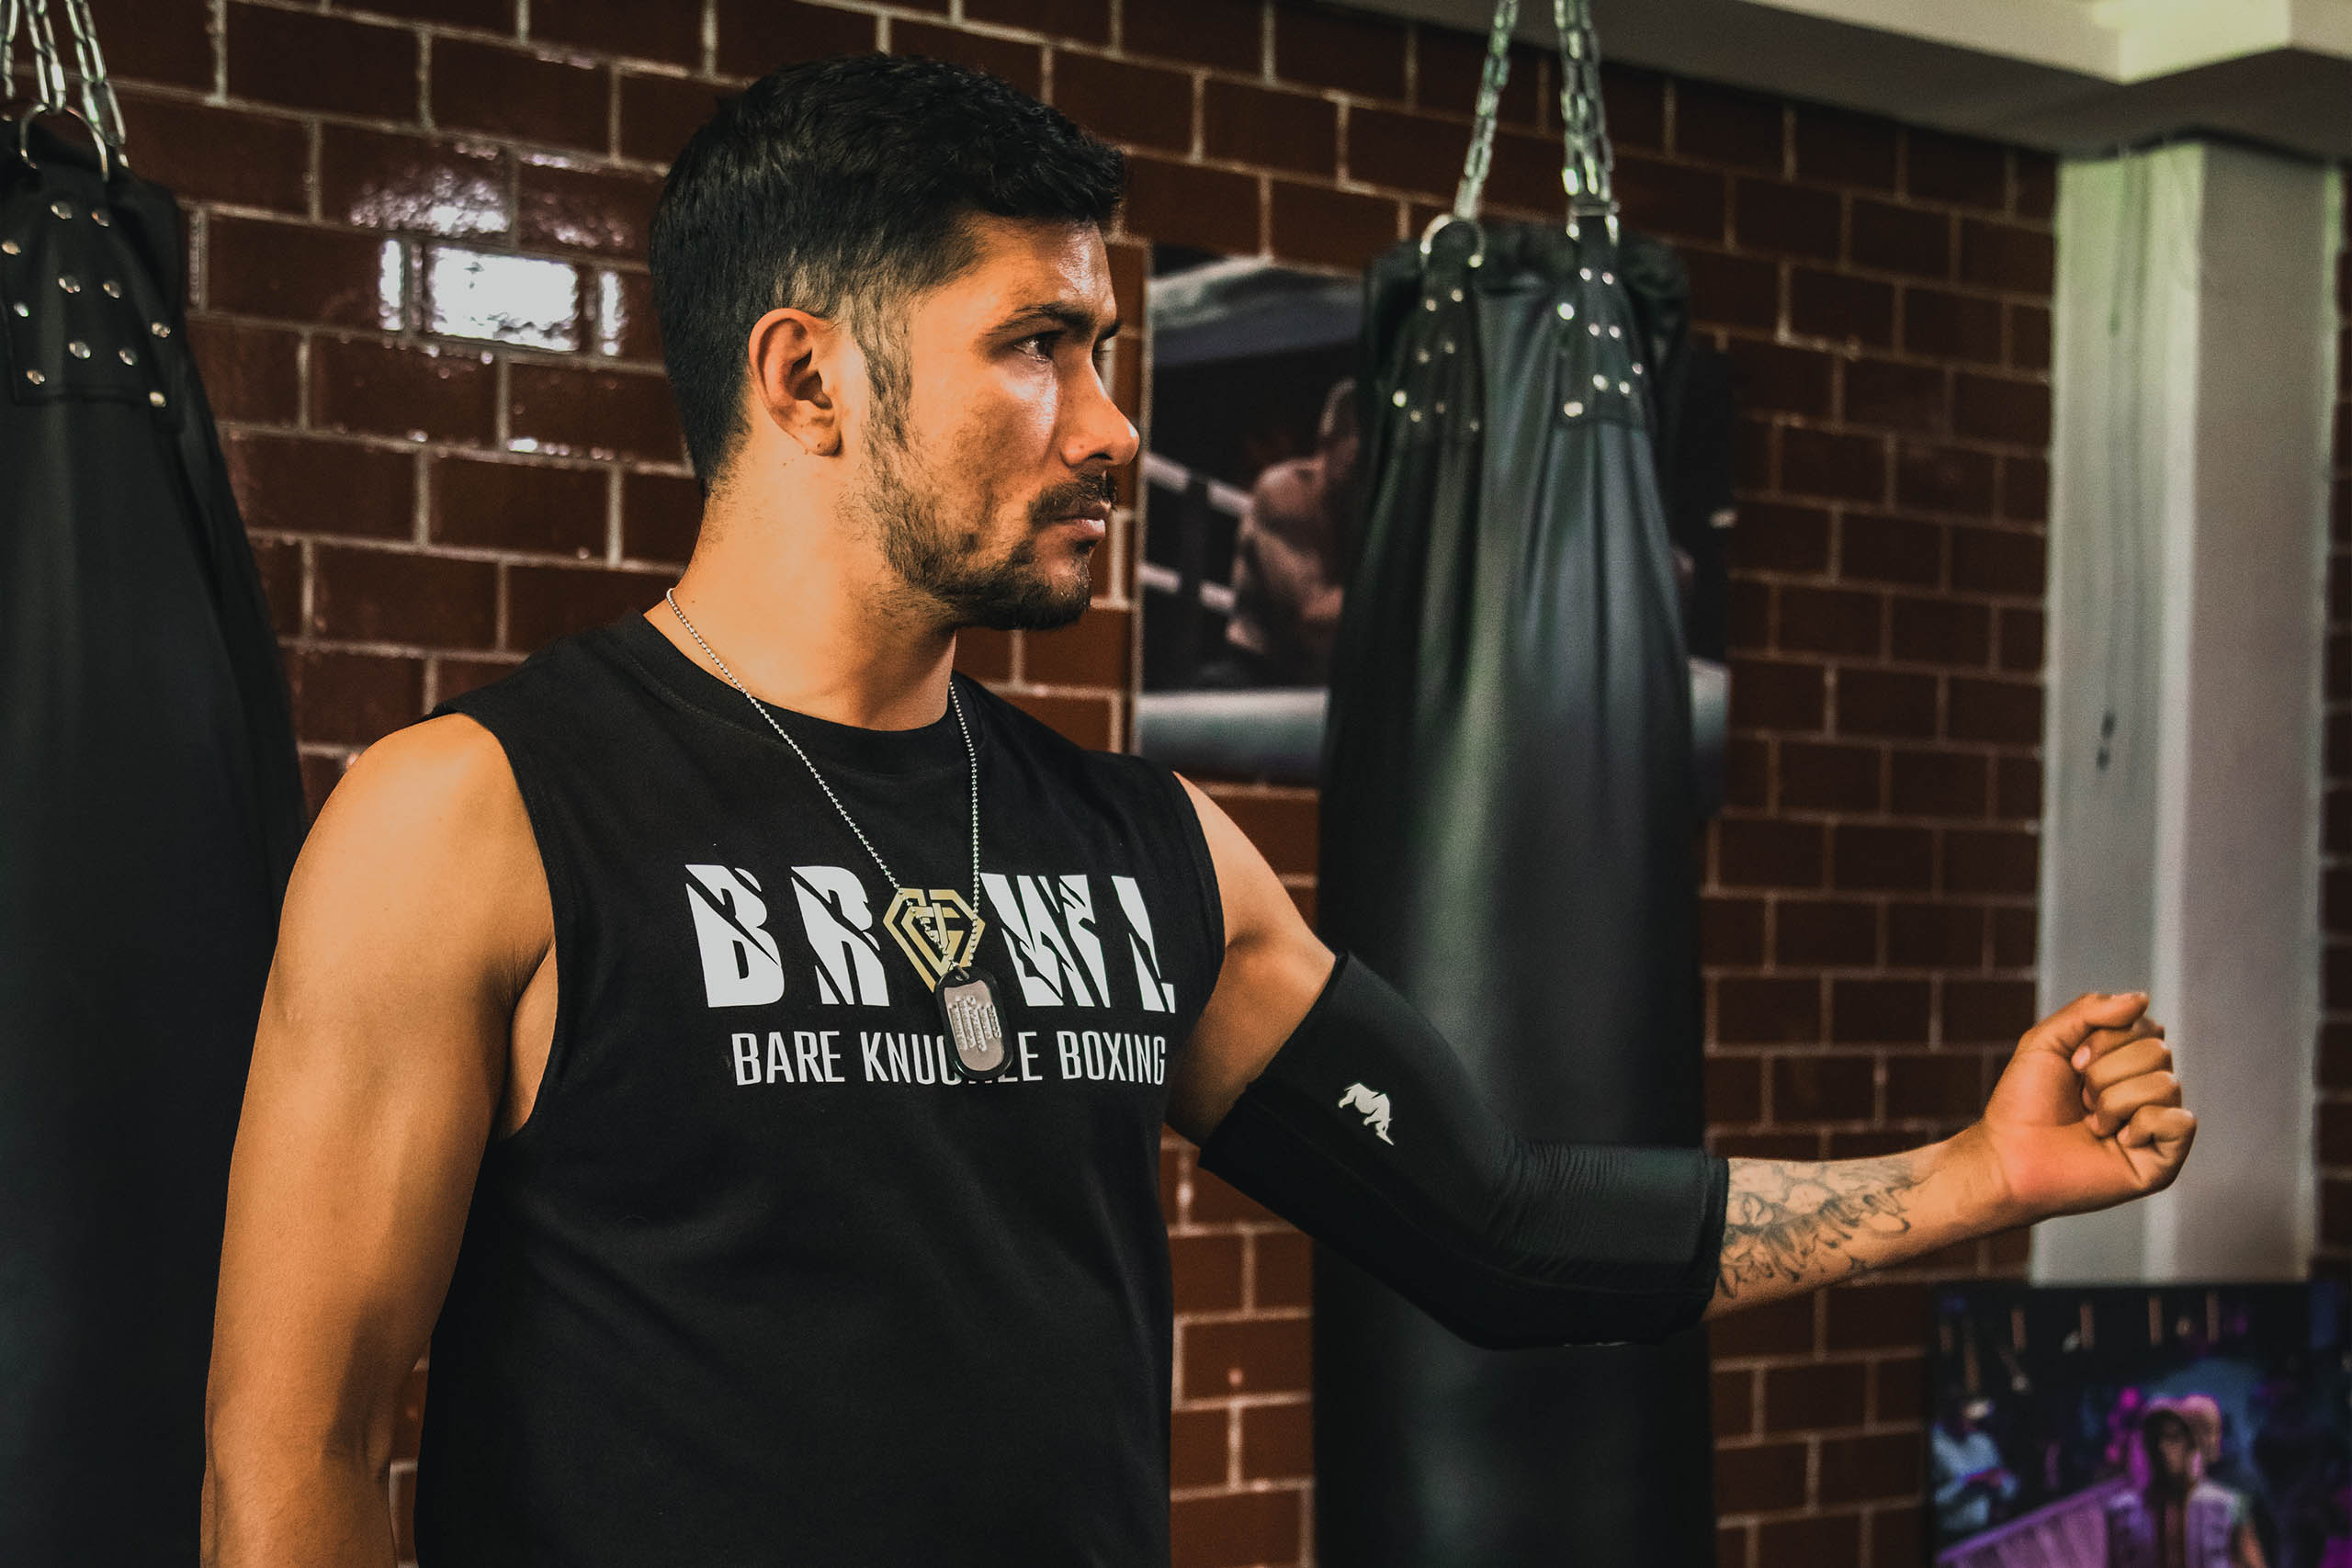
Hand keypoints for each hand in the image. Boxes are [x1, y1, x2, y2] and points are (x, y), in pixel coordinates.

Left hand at [1966, 991, 2195, 1224]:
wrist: (2008, 1155)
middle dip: (2105, 1072)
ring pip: (2167, 1084)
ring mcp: (2156, 1126)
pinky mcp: (2164, 1160)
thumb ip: (2090, 1010)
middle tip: (2080, 1099)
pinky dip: (2141, 1125)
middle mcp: (2146, 1091)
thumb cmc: (2024, 1102)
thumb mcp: (2047, 1040)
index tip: (2073, 1064)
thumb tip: (2143, 998)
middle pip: (2158, 1052)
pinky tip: (2118, 1141)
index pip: (2146, 1026)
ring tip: (2092, 1124)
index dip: (2103, 1040)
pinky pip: (2181, 1121)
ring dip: (2114, 1101)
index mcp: (2125, 1063)